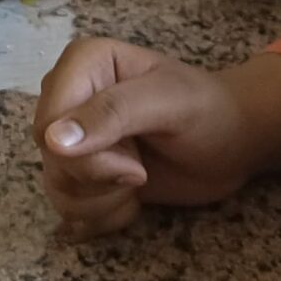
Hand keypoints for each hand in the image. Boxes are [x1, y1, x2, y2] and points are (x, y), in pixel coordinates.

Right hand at [34, 40, 280, 238]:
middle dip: (98, 180)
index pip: (48, 124)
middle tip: (140, 175)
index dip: (85, 157)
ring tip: (138, 186)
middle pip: (50, 159)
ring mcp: (72, 136)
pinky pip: (67, 206)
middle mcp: (68, 97)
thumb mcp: (168, 103)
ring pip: (56, 187)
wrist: (232, 143)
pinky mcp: (82, 170)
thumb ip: (112, 114)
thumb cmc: (208, 112)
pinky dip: (101, 215)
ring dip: (101, 201)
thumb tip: (52, 141)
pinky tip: (130, 202)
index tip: (134, 166)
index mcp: (83, 64)